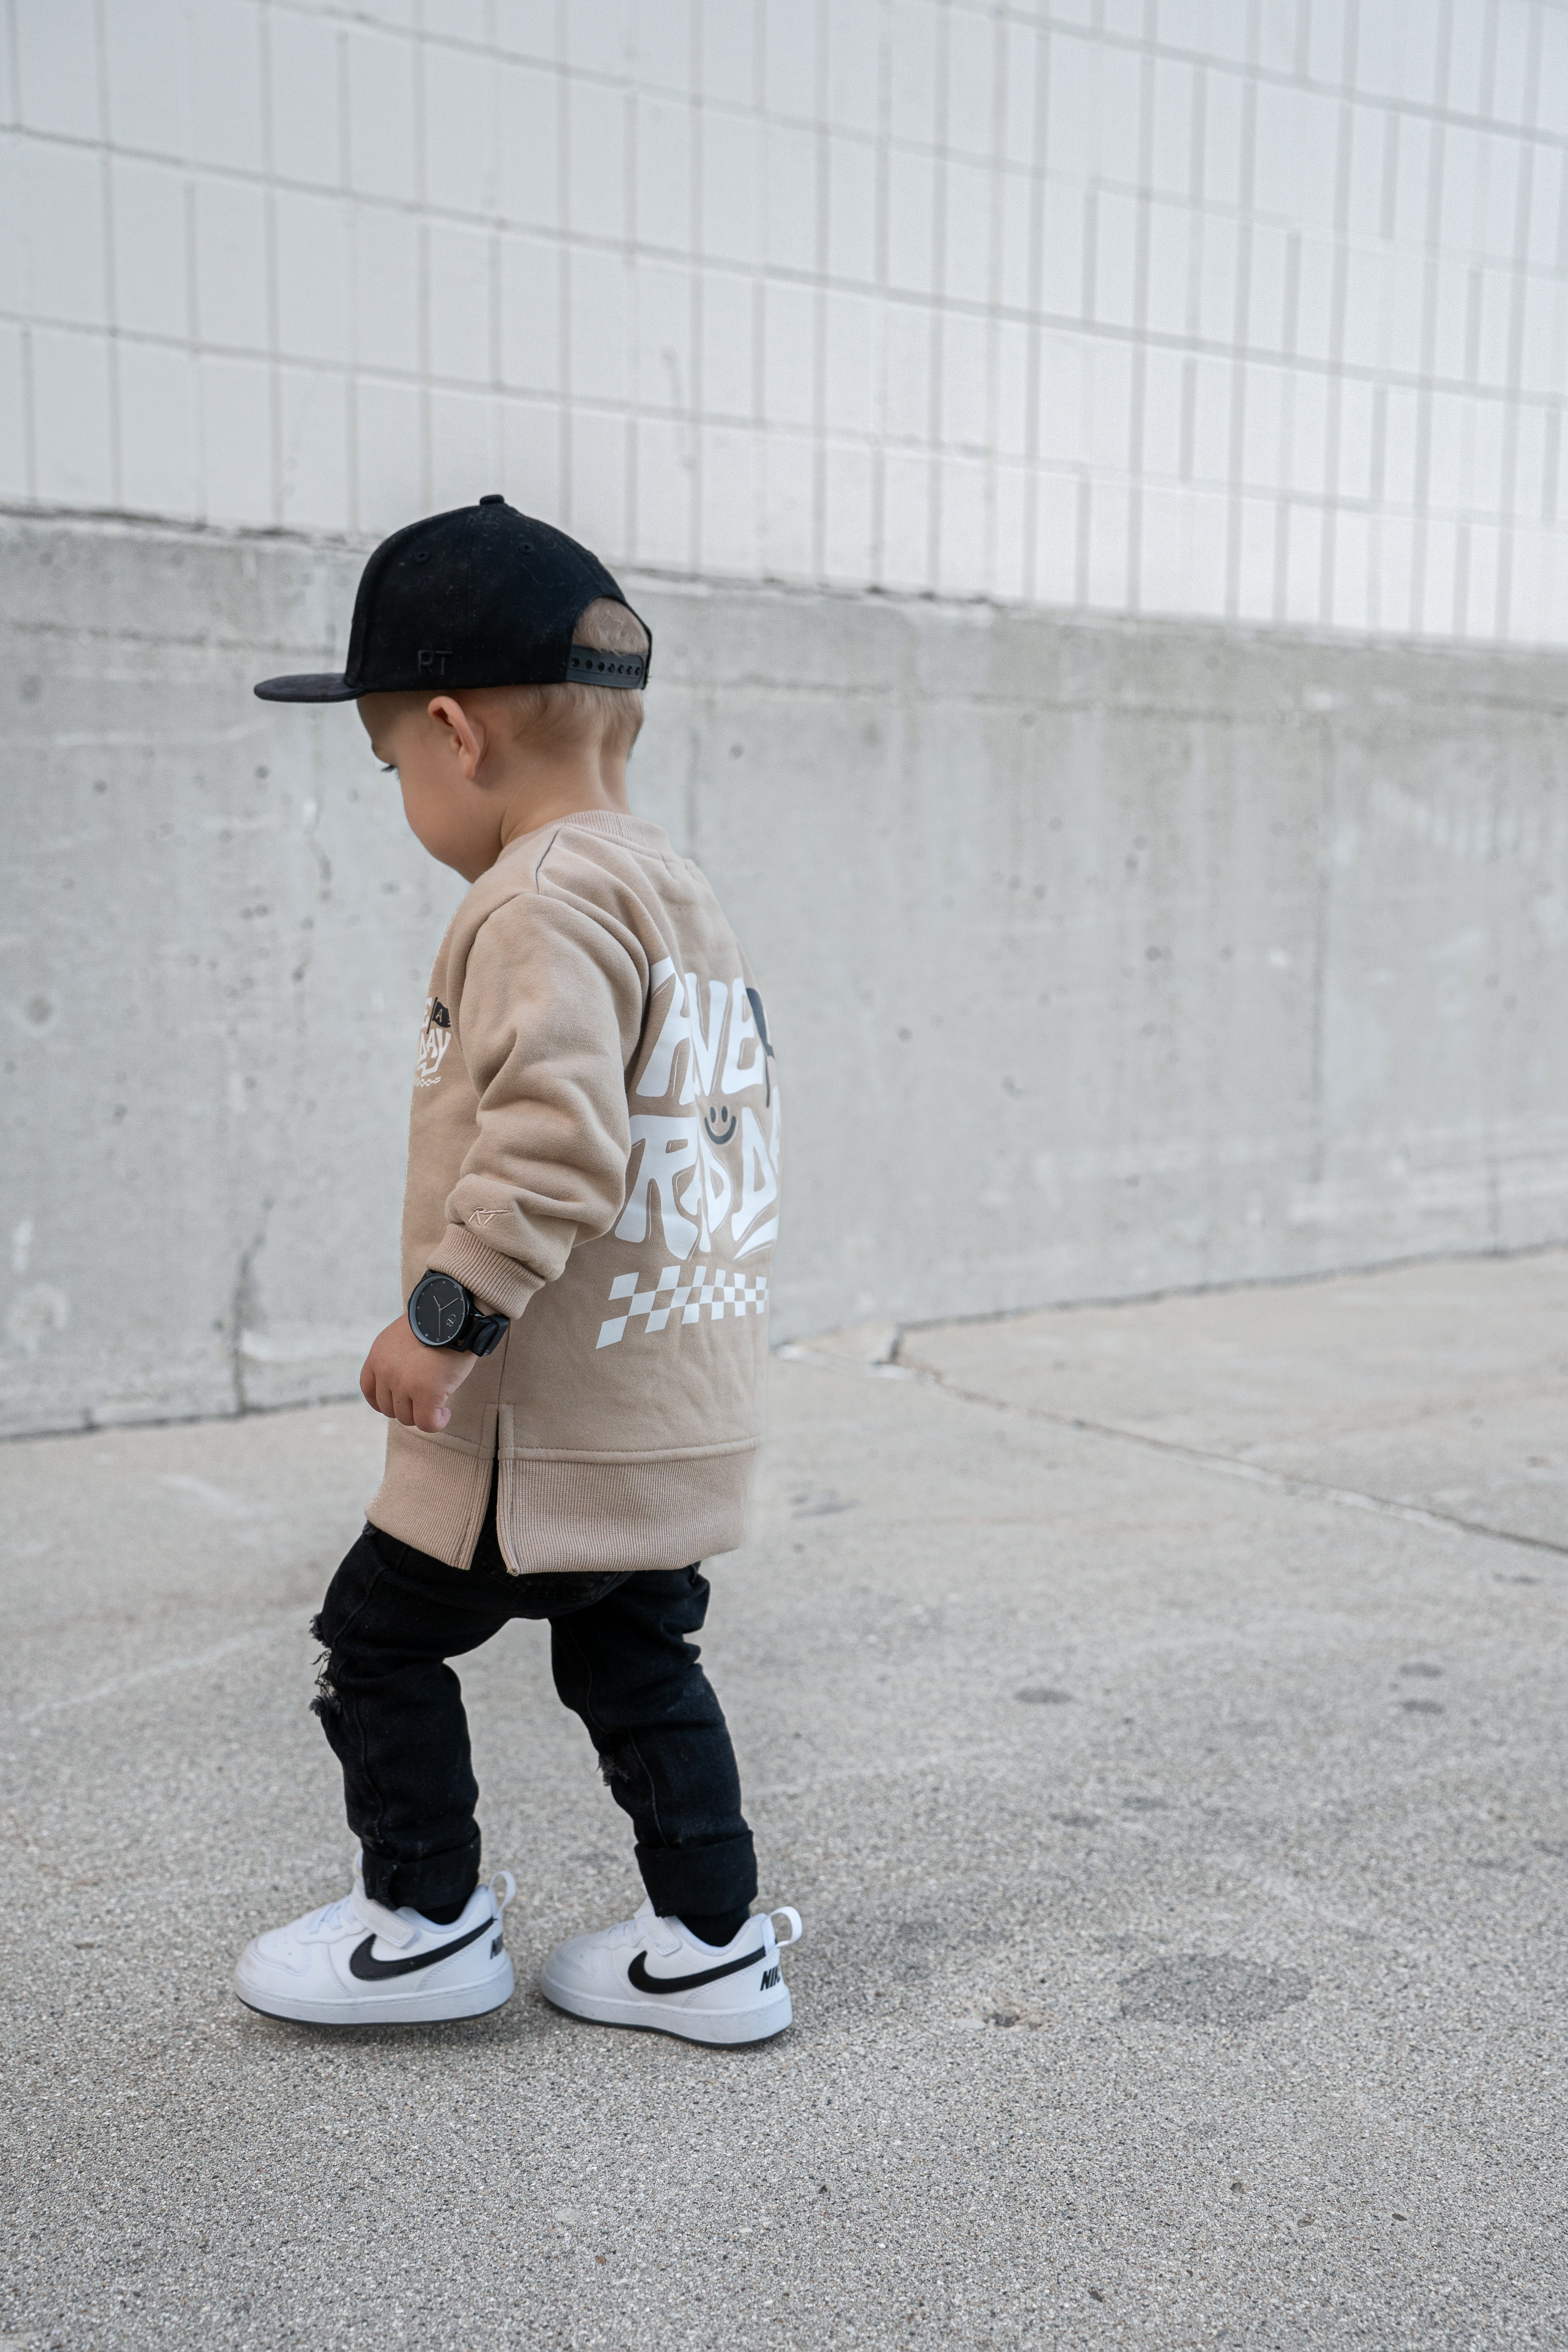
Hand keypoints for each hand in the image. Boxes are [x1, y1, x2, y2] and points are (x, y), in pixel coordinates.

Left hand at [359, 1314, 479, 1432]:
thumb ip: (399, 1355)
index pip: (368, 1389)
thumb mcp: (406, 1334)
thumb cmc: (438, 1321)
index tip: (398, 1401)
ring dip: (423, 1415)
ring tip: (440, 1405)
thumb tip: (408, 1376)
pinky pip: (426, 1423)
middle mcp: (386, 1371)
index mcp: (378, 1355)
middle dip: (407, 1408)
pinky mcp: (426, 1394)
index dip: (381, 1401)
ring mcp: (403, 1384)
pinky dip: (436, 1422)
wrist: (455, 1314)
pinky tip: (445, 1414)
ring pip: (407, 1417)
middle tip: (426, 1401)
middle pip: (389, 1407)